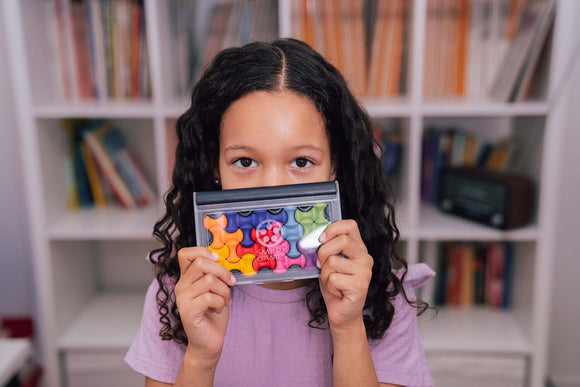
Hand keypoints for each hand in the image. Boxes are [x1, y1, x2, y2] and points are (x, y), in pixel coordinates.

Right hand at [174, 247, 235, 367]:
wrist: (209, 341)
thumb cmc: (214, 313)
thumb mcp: (216, 288)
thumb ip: (214, 273)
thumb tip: (221, 259)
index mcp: (187, 277)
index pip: (186, 254)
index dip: (202, 251)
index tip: (217, 260)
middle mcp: (181, 286)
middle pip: (201, 263)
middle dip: (222, 271)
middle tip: (230, 282)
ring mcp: (182, 298)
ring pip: (210, 280)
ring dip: (224, 290)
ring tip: (225, 300)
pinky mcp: (187, 311)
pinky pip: (210, 297)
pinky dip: (220, 302)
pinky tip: (218, 309)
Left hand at [316, 220, 372, 332]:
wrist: (342, 313)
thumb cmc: (335, 286)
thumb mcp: (329, 263)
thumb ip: (327, 250)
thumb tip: (312, 239)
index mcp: (358, 249)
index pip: (350, 226)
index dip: (334, 228)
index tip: (322, 239)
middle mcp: (365, 258)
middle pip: (341, 241)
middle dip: (323, 253)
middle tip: (321, 265)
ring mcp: (365, 272)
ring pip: (333, 261)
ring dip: (325, 274)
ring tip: (332, 282)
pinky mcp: (360, 286)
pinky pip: (334, 278)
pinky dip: (329, 286)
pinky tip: (337, 291)